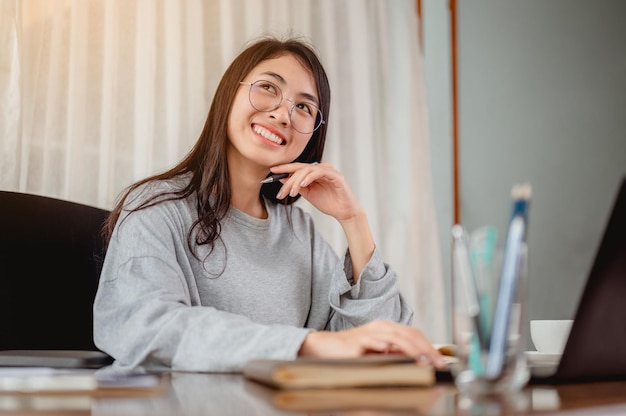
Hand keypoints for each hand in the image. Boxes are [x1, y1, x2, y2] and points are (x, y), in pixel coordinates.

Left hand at [271, 162, 360, 221]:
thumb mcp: (308, 194)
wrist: (344, 212)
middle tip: (280, 192)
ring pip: (307, 169)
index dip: (284, 168)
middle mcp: (321, 168)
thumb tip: (281, 178)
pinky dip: (309, 177)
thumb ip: (297, 186)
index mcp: (314, 172)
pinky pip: (319, 172)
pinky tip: (302, 184)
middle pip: (300, 168)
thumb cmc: (328, 203)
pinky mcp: (335, 175)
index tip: (271, 172)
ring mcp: (328, 170)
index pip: (297, 168)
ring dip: (297, 181)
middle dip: (288, 179)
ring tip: (291, 192)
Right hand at [298, 320, 447, 368]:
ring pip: (395, 337)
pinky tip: (391, 352)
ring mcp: (368, 334)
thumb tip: (417, 362)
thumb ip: (394, 354)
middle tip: (437, 364)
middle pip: (409, 334)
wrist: (323, 347)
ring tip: (423, 360)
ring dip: (411, 349)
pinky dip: (382, 346)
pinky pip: (371, 342)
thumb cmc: (350, 351)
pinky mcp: (356, 343)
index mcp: (386, 329)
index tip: (441, 361)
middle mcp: (380, 328)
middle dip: (426, 349)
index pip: (414, 334)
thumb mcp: (377, 352)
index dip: (429, 346)